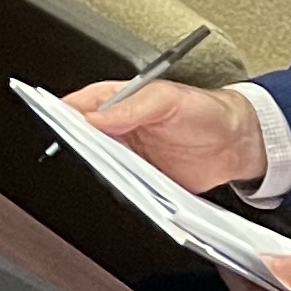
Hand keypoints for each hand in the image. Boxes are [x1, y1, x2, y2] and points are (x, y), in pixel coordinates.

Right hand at [68, 77, 265, 193]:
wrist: (235, 144)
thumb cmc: (203, 110)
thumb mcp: (166, 99)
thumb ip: (131, 107)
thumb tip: (95, 117)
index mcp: (115, 101)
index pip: (77, 106)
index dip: (61, 116)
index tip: (54, 126)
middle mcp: (117, 129)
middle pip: (83, 139)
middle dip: (77, 148)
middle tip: (81, 156)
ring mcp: (128, 155)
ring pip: (100, 165)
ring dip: (100, 171)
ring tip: (105, 175)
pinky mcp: (142, 179)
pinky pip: (124, 187)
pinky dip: (121, 191)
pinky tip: (126, 192)